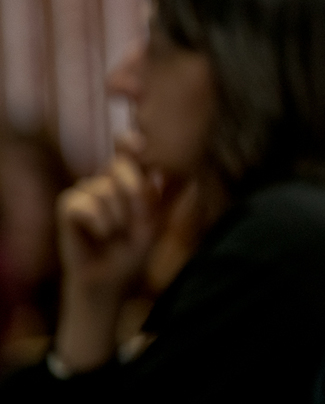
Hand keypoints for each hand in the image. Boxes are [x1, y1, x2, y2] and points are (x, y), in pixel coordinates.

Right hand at [53, 141, 164, 372]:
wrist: (113, 278)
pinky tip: (101, 234)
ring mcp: (85, 190)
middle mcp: (105, 179)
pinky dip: (98, 221)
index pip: (127, 148)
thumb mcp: (152, 223)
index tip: (140, 143)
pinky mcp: (68, 206)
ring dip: (117, 216)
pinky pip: (83, 203)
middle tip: (133, 221)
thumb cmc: (133, 248)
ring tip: (115, 233)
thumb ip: (153, 199)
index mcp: (128, 179)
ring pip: (103, 188)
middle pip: (119, 165)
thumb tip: (161, 174)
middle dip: (134, 194)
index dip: (129, 142)